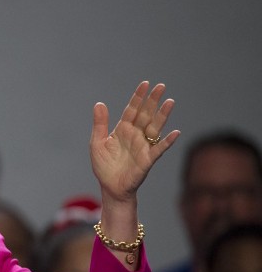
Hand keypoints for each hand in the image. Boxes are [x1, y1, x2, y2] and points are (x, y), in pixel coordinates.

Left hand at [90, 81, 179, 203]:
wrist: (110, 187)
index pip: (132, 110)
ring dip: (163, 116)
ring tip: (170, 102)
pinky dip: (167, 141)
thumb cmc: (104, 166)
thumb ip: (100, 124)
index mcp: (123, 129)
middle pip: (146, 114)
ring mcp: (143, 146)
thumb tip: (99, 103)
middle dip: (153, 101)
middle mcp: (135, 135)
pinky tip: (175, 133)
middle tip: (161, 86)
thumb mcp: (97, 143)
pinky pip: (159, 149)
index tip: (145, 84)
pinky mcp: (148, 159)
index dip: (138, 97)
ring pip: (155, 127)